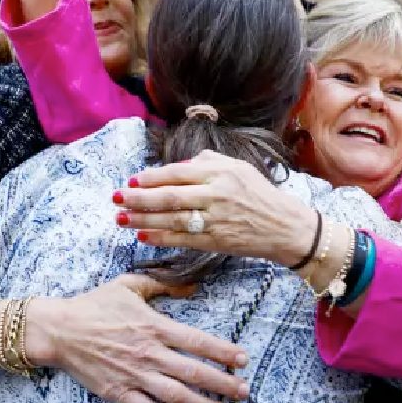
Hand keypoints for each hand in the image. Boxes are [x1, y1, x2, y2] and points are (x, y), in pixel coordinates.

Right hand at [27, 274, 250, 402]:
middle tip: (243, 391)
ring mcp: (134, 375)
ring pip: (176, 396)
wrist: (59, 330)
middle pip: (194, 372)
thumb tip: (191, 286)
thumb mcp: (129, 285)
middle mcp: (148, 353)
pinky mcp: (119, 392)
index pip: (197, 341)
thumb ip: (162, 284)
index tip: (242, 359)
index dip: (223, 352)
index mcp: (154, 326)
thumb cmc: (94, 305)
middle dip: (223, 384)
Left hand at [116, 151, 316, 267]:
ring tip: (121, 219)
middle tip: (116, 198)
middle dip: (138, 198)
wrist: (285, 226)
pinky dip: (161, 238)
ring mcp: (216, 219)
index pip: (177, 173)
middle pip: (170, 196)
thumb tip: (179, 165)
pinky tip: (143, 236)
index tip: (131, 180)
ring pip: (172, 219)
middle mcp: (216, 195)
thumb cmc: (259, 194)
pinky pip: (183, 239)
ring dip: (143, 220)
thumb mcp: (239, 168)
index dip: (151, 177)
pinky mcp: (216, 241)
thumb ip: (209, 161)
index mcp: (220, 173)